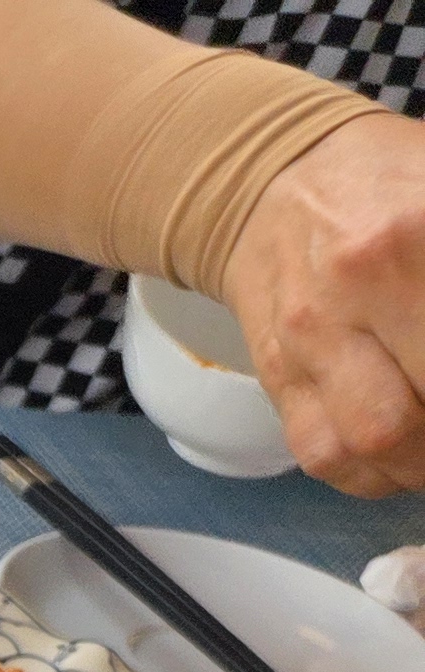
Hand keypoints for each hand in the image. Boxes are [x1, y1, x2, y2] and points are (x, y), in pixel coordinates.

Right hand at [222, 109, 424, 494]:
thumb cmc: (390, 184)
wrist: (277, 182)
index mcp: (411, 234)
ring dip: (424, 464)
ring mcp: (308, 340)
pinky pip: (323, 454)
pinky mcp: (277, 376)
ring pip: (374, 442)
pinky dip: (373, 474)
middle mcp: (354, 290)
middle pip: (421, 407)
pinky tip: (404, 456)